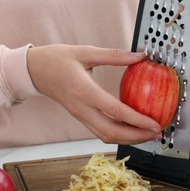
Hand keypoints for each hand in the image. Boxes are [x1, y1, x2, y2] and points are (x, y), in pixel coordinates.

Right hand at [26, 44, 161, 143]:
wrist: (33, 70)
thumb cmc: (56, 59)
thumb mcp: (85, 52)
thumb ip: (114, 55)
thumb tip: (140, 56)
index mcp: (84, 91)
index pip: (116, 111)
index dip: (138, 120)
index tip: (155, 124)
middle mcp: (81, 108)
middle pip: (112, 132)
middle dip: (136, 137)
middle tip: (156, 134)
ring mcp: (79, 115)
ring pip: (105, 136)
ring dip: (128, 138)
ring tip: (146, 134)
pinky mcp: (79, 116)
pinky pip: (99, 131)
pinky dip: (117, 134)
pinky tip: (129, 128)